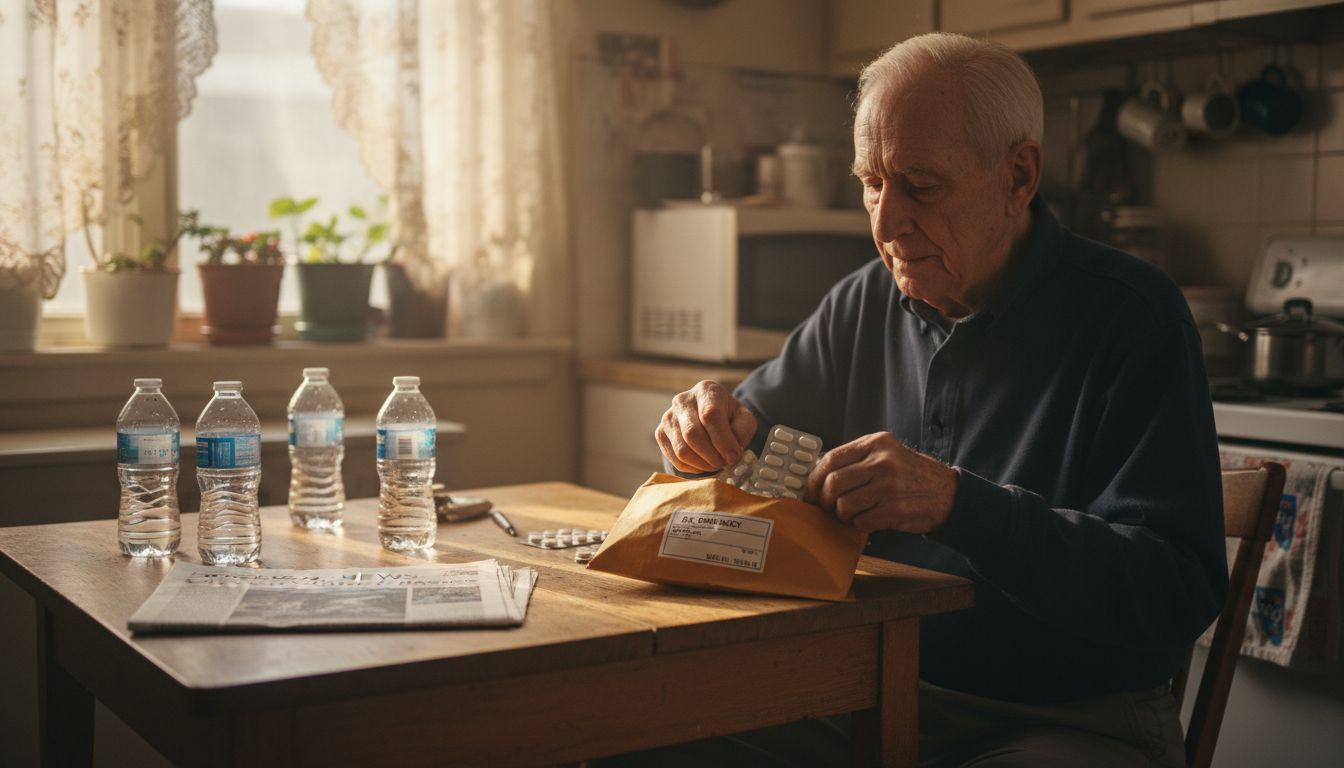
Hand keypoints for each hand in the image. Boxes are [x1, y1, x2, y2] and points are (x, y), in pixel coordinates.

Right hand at [655, 380, 757, 473]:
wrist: (708, 417)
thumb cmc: (728, 417)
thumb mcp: (744, 419)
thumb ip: (743, 431)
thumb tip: (732, 451)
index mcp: (706, 390)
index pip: (710, 415)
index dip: (723, 440)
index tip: (734, 457)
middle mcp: (682, 400)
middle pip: (693, 434)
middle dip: (712, 456)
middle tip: (725, 463)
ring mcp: (668, 417)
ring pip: (682, 450)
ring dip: (703, 464)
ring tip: (716, 464)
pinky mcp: (660, 433)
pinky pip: (675, 459)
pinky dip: (693, 468)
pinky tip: (704, 464)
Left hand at [804, 432, 957, 533]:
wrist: (947, 493)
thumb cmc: (910, 474)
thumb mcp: (886, 453)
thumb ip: (856, 459)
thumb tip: (818, 476)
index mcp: (876, 443)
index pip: (831, 459)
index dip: (814, 479)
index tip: (809, 492)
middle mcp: (883, 461)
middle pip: (834, 483)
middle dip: (824, 500)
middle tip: (826, 508)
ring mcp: (890, 486)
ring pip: (844, 505)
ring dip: (842, 515)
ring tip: (851, 514)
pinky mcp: (896, 509)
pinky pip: (861, 522)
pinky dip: (858, 525)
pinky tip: (867, 520)